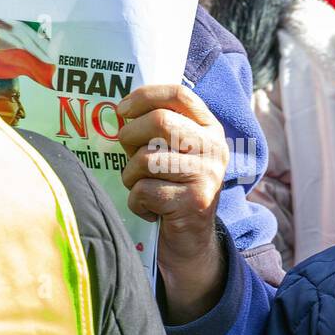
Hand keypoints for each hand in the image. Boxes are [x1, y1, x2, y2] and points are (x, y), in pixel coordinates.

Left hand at [118, 84, 227, 322]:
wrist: (191, 240)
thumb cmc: (172, 188)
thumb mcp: (173, 152)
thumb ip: (159, 129)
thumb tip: (119, 112)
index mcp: (209, 129)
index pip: (179, 94)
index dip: (145, 96)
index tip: (122, 110)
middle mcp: (214, 148)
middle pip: (160, 122)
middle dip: (130, 137)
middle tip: (127, 152)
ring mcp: (208, 175)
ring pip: (147, 160)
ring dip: (131, 176)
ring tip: (141, 187)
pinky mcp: (195, 201)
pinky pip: (145, 191)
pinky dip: (137, 202)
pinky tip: (151, 209)